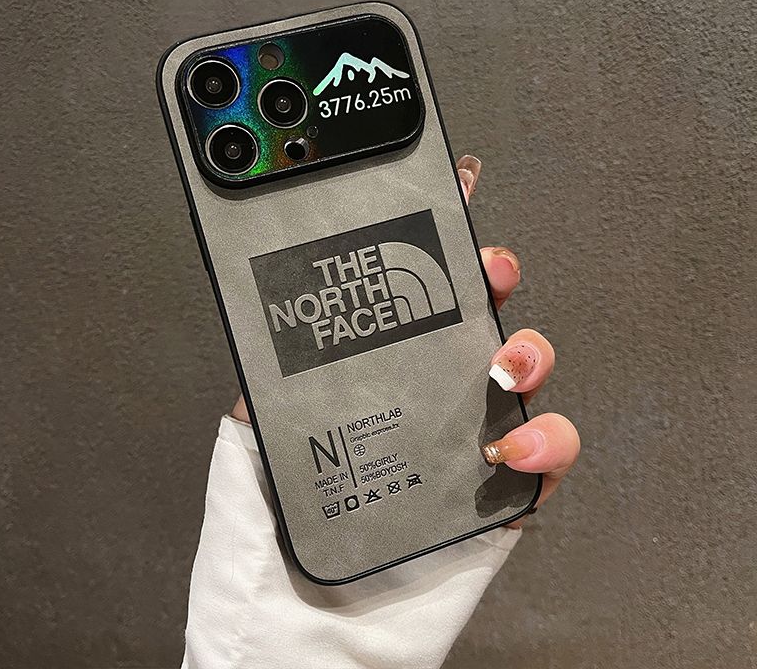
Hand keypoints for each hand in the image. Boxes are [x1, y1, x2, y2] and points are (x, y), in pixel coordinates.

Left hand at [232, 154, 579, 524]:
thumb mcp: (253, 439)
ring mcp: (469, 435)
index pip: (410, 286)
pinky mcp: (503, 491)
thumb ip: (265, 383)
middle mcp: (427, 392)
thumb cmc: (276, 535)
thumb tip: (268, 326)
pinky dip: (546, 439)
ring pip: (529, 370)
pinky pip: (552, 452)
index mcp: (375, 370)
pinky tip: (505, 445)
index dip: (439, 229)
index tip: (454, 181)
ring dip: (531, 352)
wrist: (304, 625)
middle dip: (494, 274)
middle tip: (485, 269)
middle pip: (481, 313)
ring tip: (498, 367)